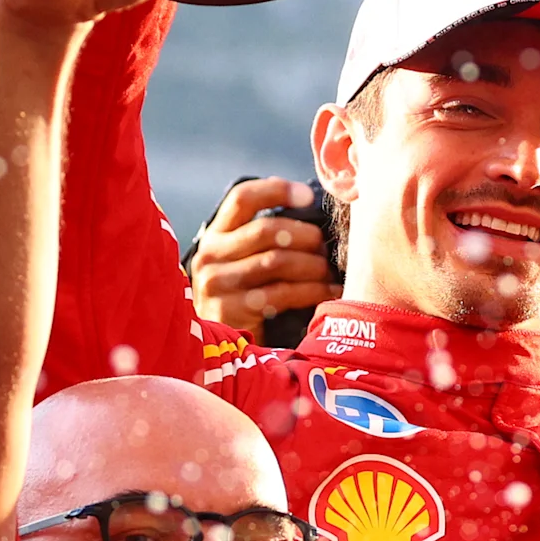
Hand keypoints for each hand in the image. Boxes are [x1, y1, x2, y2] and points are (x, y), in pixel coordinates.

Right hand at [192, 179, 340, 329]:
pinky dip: (311, 291)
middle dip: (306, 236)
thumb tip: (307, 205)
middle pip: (267, 230)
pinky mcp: (229, 311)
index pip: (242, 198)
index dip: (277, 190)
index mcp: (215, 236)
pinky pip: (280, 294)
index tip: (308, 196)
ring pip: (277, 261)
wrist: (217, 349)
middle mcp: (209, 256)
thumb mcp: (243, 262)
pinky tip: (327, 293)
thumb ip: (263, 237)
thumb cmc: (244, 298)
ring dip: (313, 266)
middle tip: (326, 248)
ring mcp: (216, 284)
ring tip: (329, 273)